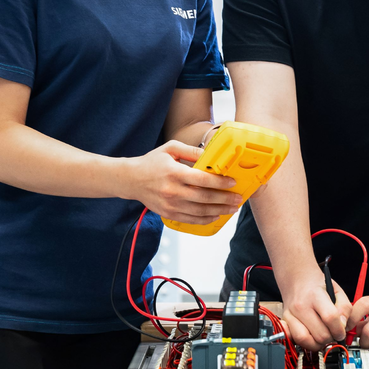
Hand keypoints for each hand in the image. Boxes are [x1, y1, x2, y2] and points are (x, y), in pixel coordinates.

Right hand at [126, 140, 240, 223]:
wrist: (131, 180)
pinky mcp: (168, 213)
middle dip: (224, 199)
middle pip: (204, 198)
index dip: (220, 182)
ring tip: (231, 209)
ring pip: (199, 212)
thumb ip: (191, 151)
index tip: (232, 183)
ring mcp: (170, 204)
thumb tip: (210, 154)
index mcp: (174, 172)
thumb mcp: (170, 148)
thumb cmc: (151, 162)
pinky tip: (215, 216)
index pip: (202, 180)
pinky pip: (190, 220)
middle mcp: (172, 190)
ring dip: (218, 211)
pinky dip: (204, 220)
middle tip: (238, 199)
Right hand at [278, 269, 352, 350]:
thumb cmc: (317, 285)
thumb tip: (343, 326)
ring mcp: (290, 315)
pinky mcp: (285, 321)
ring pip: (306, 341)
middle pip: (320, 334)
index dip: (339, 329)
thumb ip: (345, 308)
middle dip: (330, 338)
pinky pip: (295, 340)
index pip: (330, 318)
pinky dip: (305, 342)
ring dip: (318, 343)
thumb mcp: (337, 290)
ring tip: (323, 336)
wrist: (297, 279)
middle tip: (333, 333)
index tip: (341, 332)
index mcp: (315, 295)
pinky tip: (311, 336)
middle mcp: (300, 306)